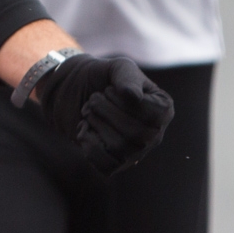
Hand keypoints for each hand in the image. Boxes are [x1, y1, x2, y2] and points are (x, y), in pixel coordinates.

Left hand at [34, 53, 173, 175]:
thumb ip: (127, 76)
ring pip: (118, 147)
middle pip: (135, 133)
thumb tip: (134, 97)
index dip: (123, 99)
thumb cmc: (101, 78)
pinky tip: (86, 129)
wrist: (71, 90)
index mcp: (162, 110)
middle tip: (94, 99)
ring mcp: (134, 153)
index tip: (110, 89)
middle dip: (104, 109)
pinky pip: (102, 162)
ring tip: (90, 112)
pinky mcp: (113, 165)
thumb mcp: (116, 67)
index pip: (152, 114)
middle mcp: (154, 135)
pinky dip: (87, 141)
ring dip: (94, 122)